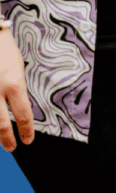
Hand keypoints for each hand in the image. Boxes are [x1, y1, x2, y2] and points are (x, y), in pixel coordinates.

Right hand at [0, 29, 32, 151]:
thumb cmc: (3, 50)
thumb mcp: (17, 69)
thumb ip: (16, 90)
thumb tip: (16, 109)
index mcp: (14, 84)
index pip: (23, 115)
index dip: (26, 130)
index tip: (28, 140)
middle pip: (1, 124)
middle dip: (7, 138)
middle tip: (11, 148)